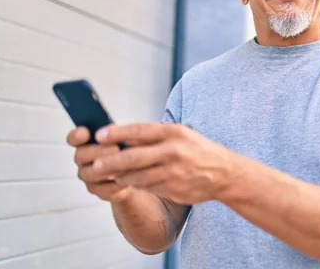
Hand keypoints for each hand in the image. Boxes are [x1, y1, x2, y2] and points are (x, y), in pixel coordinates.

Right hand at [67, 127, 132, 202]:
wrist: (142, 174)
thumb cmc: (132, 152)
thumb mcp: (129, 137)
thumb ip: (118, 133)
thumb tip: (116, 129)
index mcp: (88, 142)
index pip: (75, 138)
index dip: (76, 136)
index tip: (86, 133)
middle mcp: (85, 160)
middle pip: (80, 156)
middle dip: (98, 151)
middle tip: (116, 149)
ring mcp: (90, 177)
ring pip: (90, 174)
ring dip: (107, 169)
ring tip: (125, 165)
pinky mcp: (100, 191)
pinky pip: (103, 190)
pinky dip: (116, 185)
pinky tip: (128, 179)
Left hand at [91, 123, 238, 204]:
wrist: (224, 174)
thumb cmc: (198, 150)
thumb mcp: (181, 135)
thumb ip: (155, 136)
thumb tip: (124, 137)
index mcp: (174, 133)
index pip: (139, 131)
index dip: (116, 133)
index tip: (99, 135)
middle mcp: (173, 151)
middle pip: (133, 157)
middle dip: (110, 161)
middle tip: (95, 164)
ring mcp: (173, 172)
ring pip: (137, 176)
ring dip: (122, 176)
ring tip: (113, 174)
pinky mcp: (174, 189)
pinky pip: (148, 187)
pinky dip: (137, 185)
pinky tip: (133, 182)